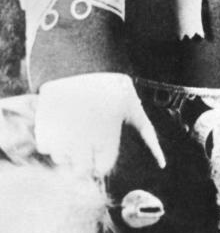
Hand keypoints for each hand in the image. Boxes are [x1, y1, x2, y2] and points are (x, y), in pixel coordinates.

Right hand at [35, 73, 164, 177]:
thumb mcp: (134, 106)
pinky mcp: (43, 129)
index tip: (101, 146)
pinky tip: (60, 123)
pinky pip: (45, 147)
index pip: (102, 169)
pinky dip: (51, 139)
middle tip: (85, 141)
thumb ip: (148, 134)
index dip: (102, 158)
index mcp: (107, 139)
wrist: (79, 61)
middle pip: (80, 171)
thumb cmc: (111, 85)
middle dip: (83, 160)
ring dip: (66, 150)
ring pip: (61, 160)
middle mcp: (83, 144)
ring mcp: (61, 138)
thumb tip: (163, 164)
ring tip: (73, 128)